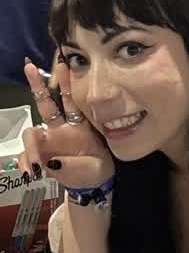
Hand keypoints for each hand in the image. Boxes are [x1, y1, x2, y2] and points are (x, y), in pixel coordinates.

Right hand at [18, 59, 113, 187]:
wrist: (89, 185)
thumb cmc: (96, 170)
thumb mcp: (95, 167)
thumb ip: (76, 165)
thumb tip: (52, 162)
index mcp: (79, 126)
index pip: (70, 101)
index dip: (65, 85)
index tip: (63, 66)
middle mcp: (61, 129)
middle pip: (46, 104)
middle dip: (37, 85)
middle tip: (30, 67)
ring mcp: (48, 141)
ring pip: (31, 133)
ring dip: (31, 146)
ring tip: (37, 164)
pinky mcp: (40, 155)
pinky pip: (27, 156)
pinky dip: (27, 163)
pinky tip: (32, 172)